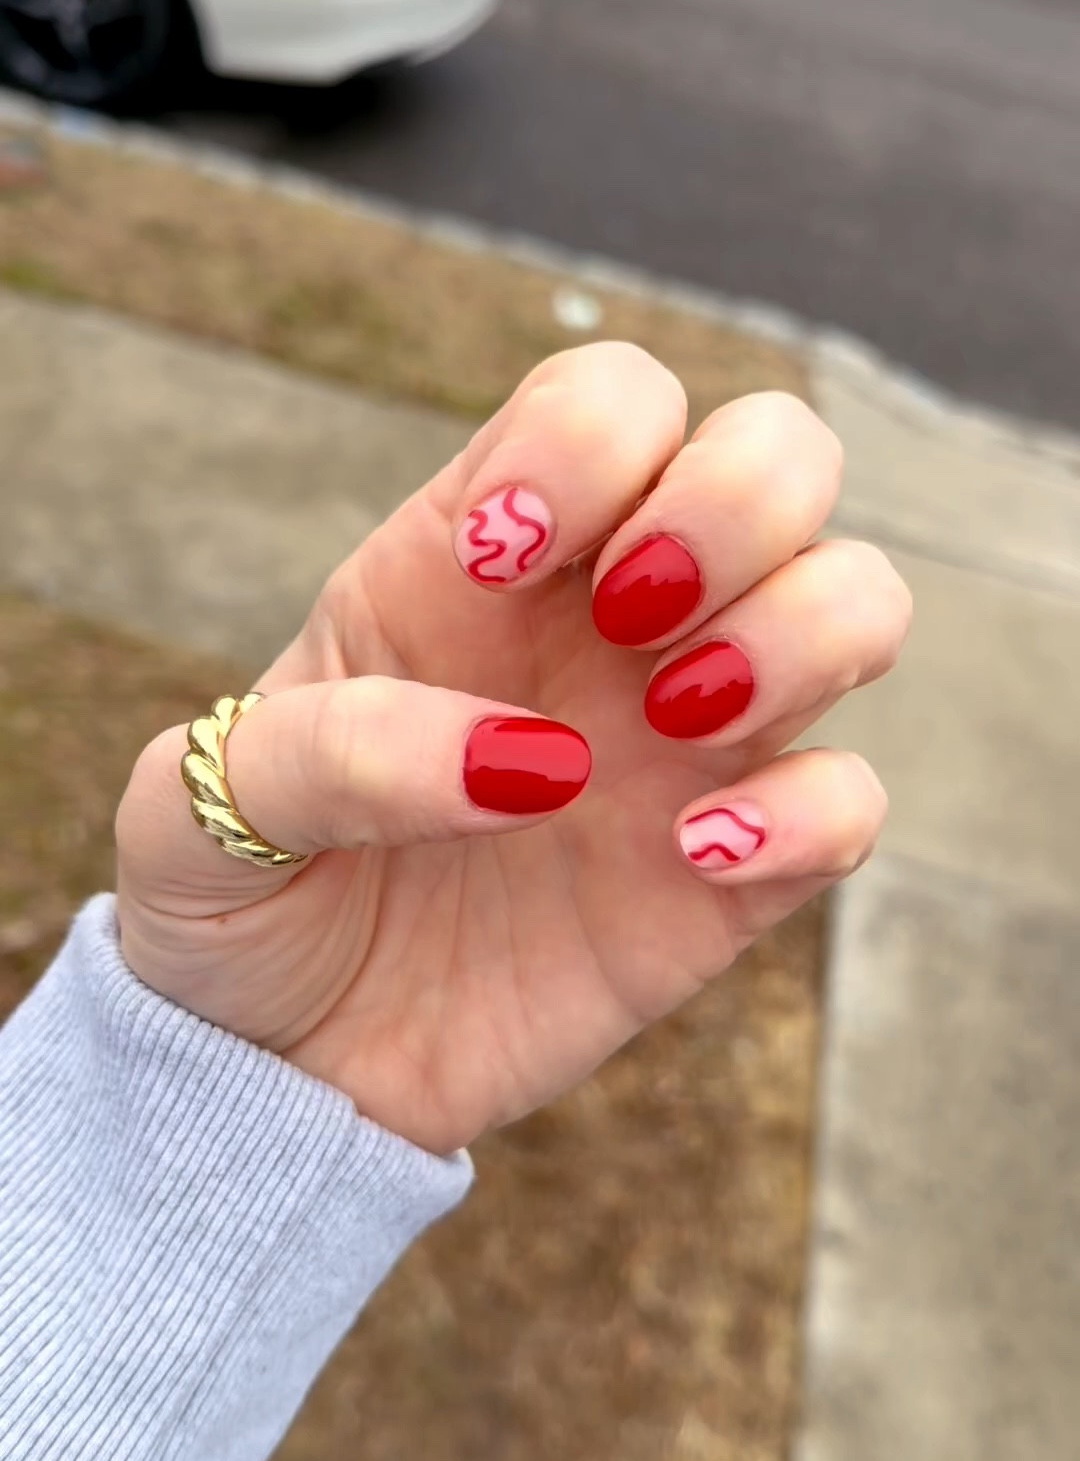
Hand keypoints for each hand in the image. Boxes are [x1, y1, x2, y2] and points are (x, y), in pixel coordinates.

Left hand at [116, 346, 909, 1154]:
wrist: (278, 1064)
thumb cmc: (236, 900)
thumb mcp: (199, 809)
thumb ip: (329, 752)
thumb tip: (532, 759)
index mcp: (480, 556)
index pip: (608, 397)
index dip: (586, 443)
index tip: (495, 562)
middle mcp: (610, 624)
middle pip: (780, 450)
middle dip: (733, 502)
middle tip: (624, 617)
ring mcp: (684, 743)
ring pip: (856, 598)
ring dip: (798, 632)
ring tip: (672, 719)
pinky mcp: (731, 875)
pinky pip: (852, 800)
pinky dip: (812, 812)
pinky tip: (696, 859)